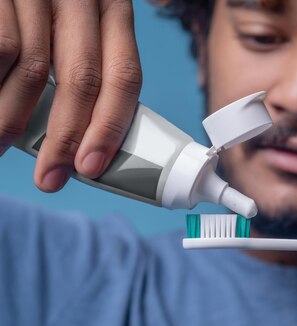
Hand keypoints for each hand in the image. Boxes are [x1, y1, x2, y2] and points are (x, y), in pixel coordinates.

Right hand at [0, 0, 141, 190]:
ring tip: (1, 146)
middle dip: (68, 137)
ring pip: (35, 70)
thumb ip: (82, 62)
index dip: (111, 126)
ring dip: (15, 118)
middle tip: (51, 178)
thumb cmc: (38, 4)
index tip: (92, 167)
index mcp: (112, 8)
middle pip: (85, 79)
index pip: (125, 75)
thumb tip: (83, 135)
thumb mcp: (72, 22)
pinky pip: (0, 49)